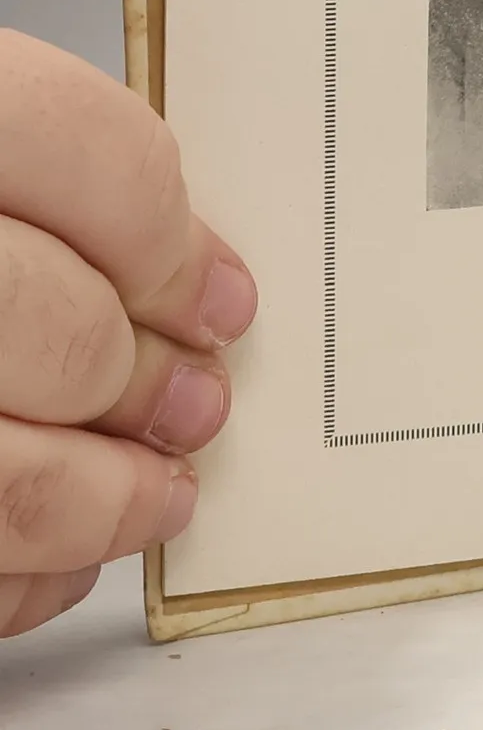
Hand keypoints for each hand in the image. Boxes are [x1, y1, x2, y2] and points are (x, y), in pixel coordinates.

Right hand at [0, 31, 253, 637]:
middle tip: (193, 399)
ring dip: (106, 500)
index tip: (215, 295)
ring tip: (155, 490)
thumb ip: (42, 190)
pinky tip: (50, 550)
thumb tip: (187, 281)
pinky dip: (17, 572)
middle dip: (147, 380)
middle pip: (59, 330)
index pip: (91, 156)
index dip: (173, 241)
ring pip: (6, 480)